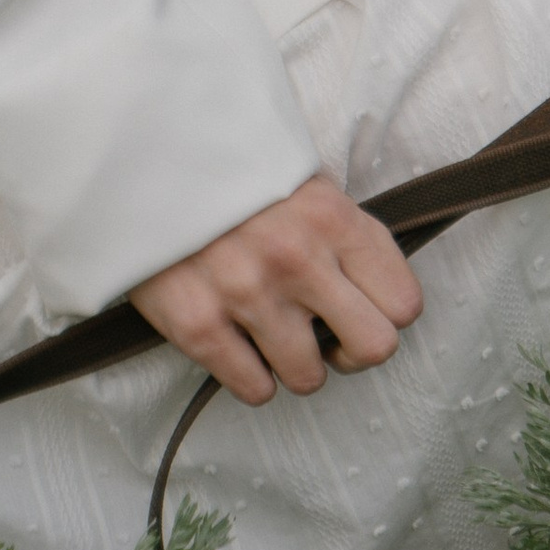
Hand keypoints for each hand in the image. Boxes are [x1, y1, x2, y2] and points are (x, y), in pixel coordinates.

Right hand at [131, 174, 424, 404]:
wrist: (145, 161)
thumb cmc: (234, 172)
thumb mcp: (304, 181)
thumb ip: (344, 234)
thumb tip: (375, 290)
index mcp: (334, 217)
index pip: (404, 303)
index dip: (386, 313)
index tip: (362, 307)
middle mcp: (299, 259)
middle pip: (374, 348)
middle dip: (352, 349)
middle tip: (327, 335)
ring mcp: (248, 295)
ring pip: (309, 379)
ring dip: (295, 365)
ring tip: (273, 335)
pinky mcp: (198, 326)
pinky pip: (254, 389)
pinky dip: (251, 377)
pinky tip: (240, 345)